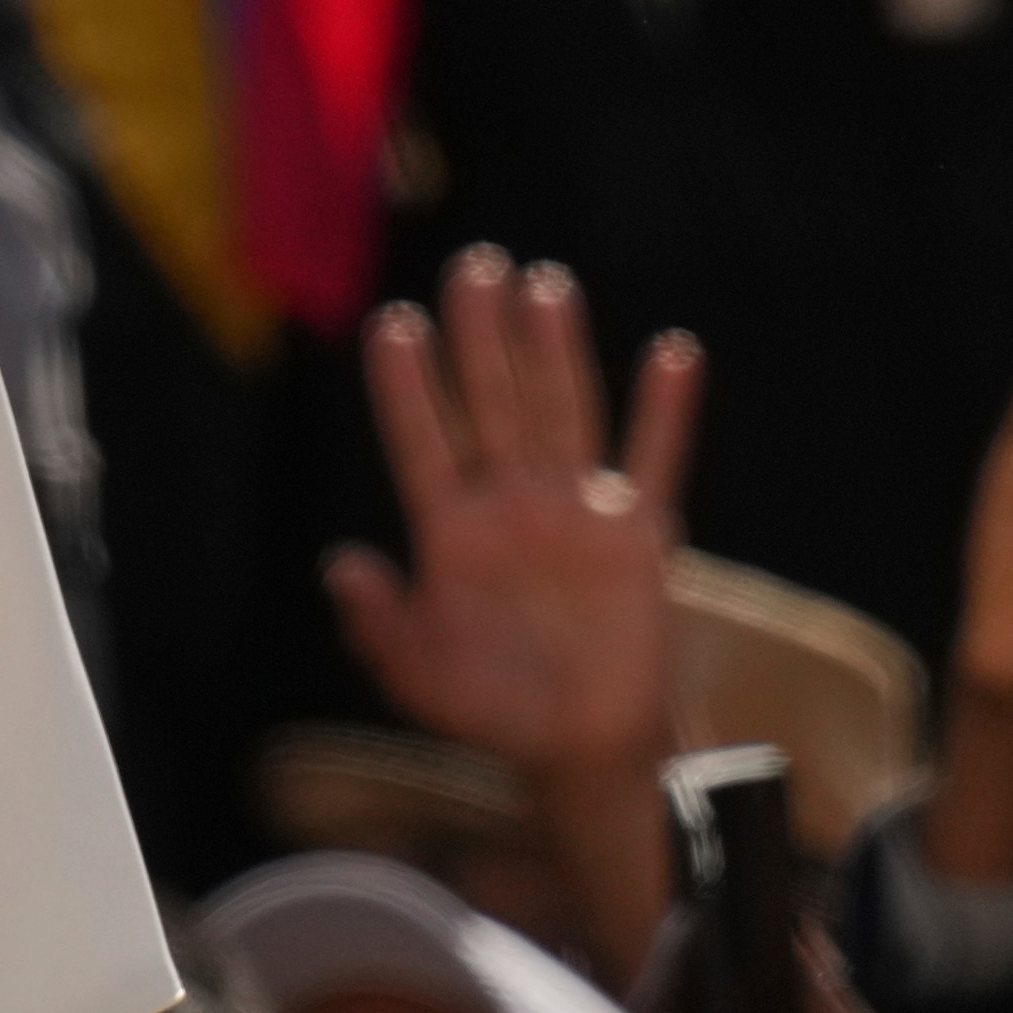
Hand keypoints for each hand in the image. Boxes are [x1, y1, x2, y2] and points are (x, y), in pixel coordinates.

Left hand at [338, 249, 701, 982]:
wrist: (578, 748)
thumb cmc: (492, 712)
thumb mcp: (419, 676)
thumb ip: (380, 625)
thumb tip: (340, 563)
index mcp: (450, 530)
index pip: (422, 442)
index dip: (408, 387)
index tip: (392, 324)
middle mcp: (510, 505)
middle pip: (490, 404)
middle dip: (480, 337)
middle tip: (472, 264)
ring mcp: (575, 512)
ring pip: (562, 412)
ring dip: (554, 350)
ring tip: (543, 283)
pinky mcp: (637, 537)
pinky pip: (657, 462)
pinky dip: (666, 411)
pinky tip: (673, 353)